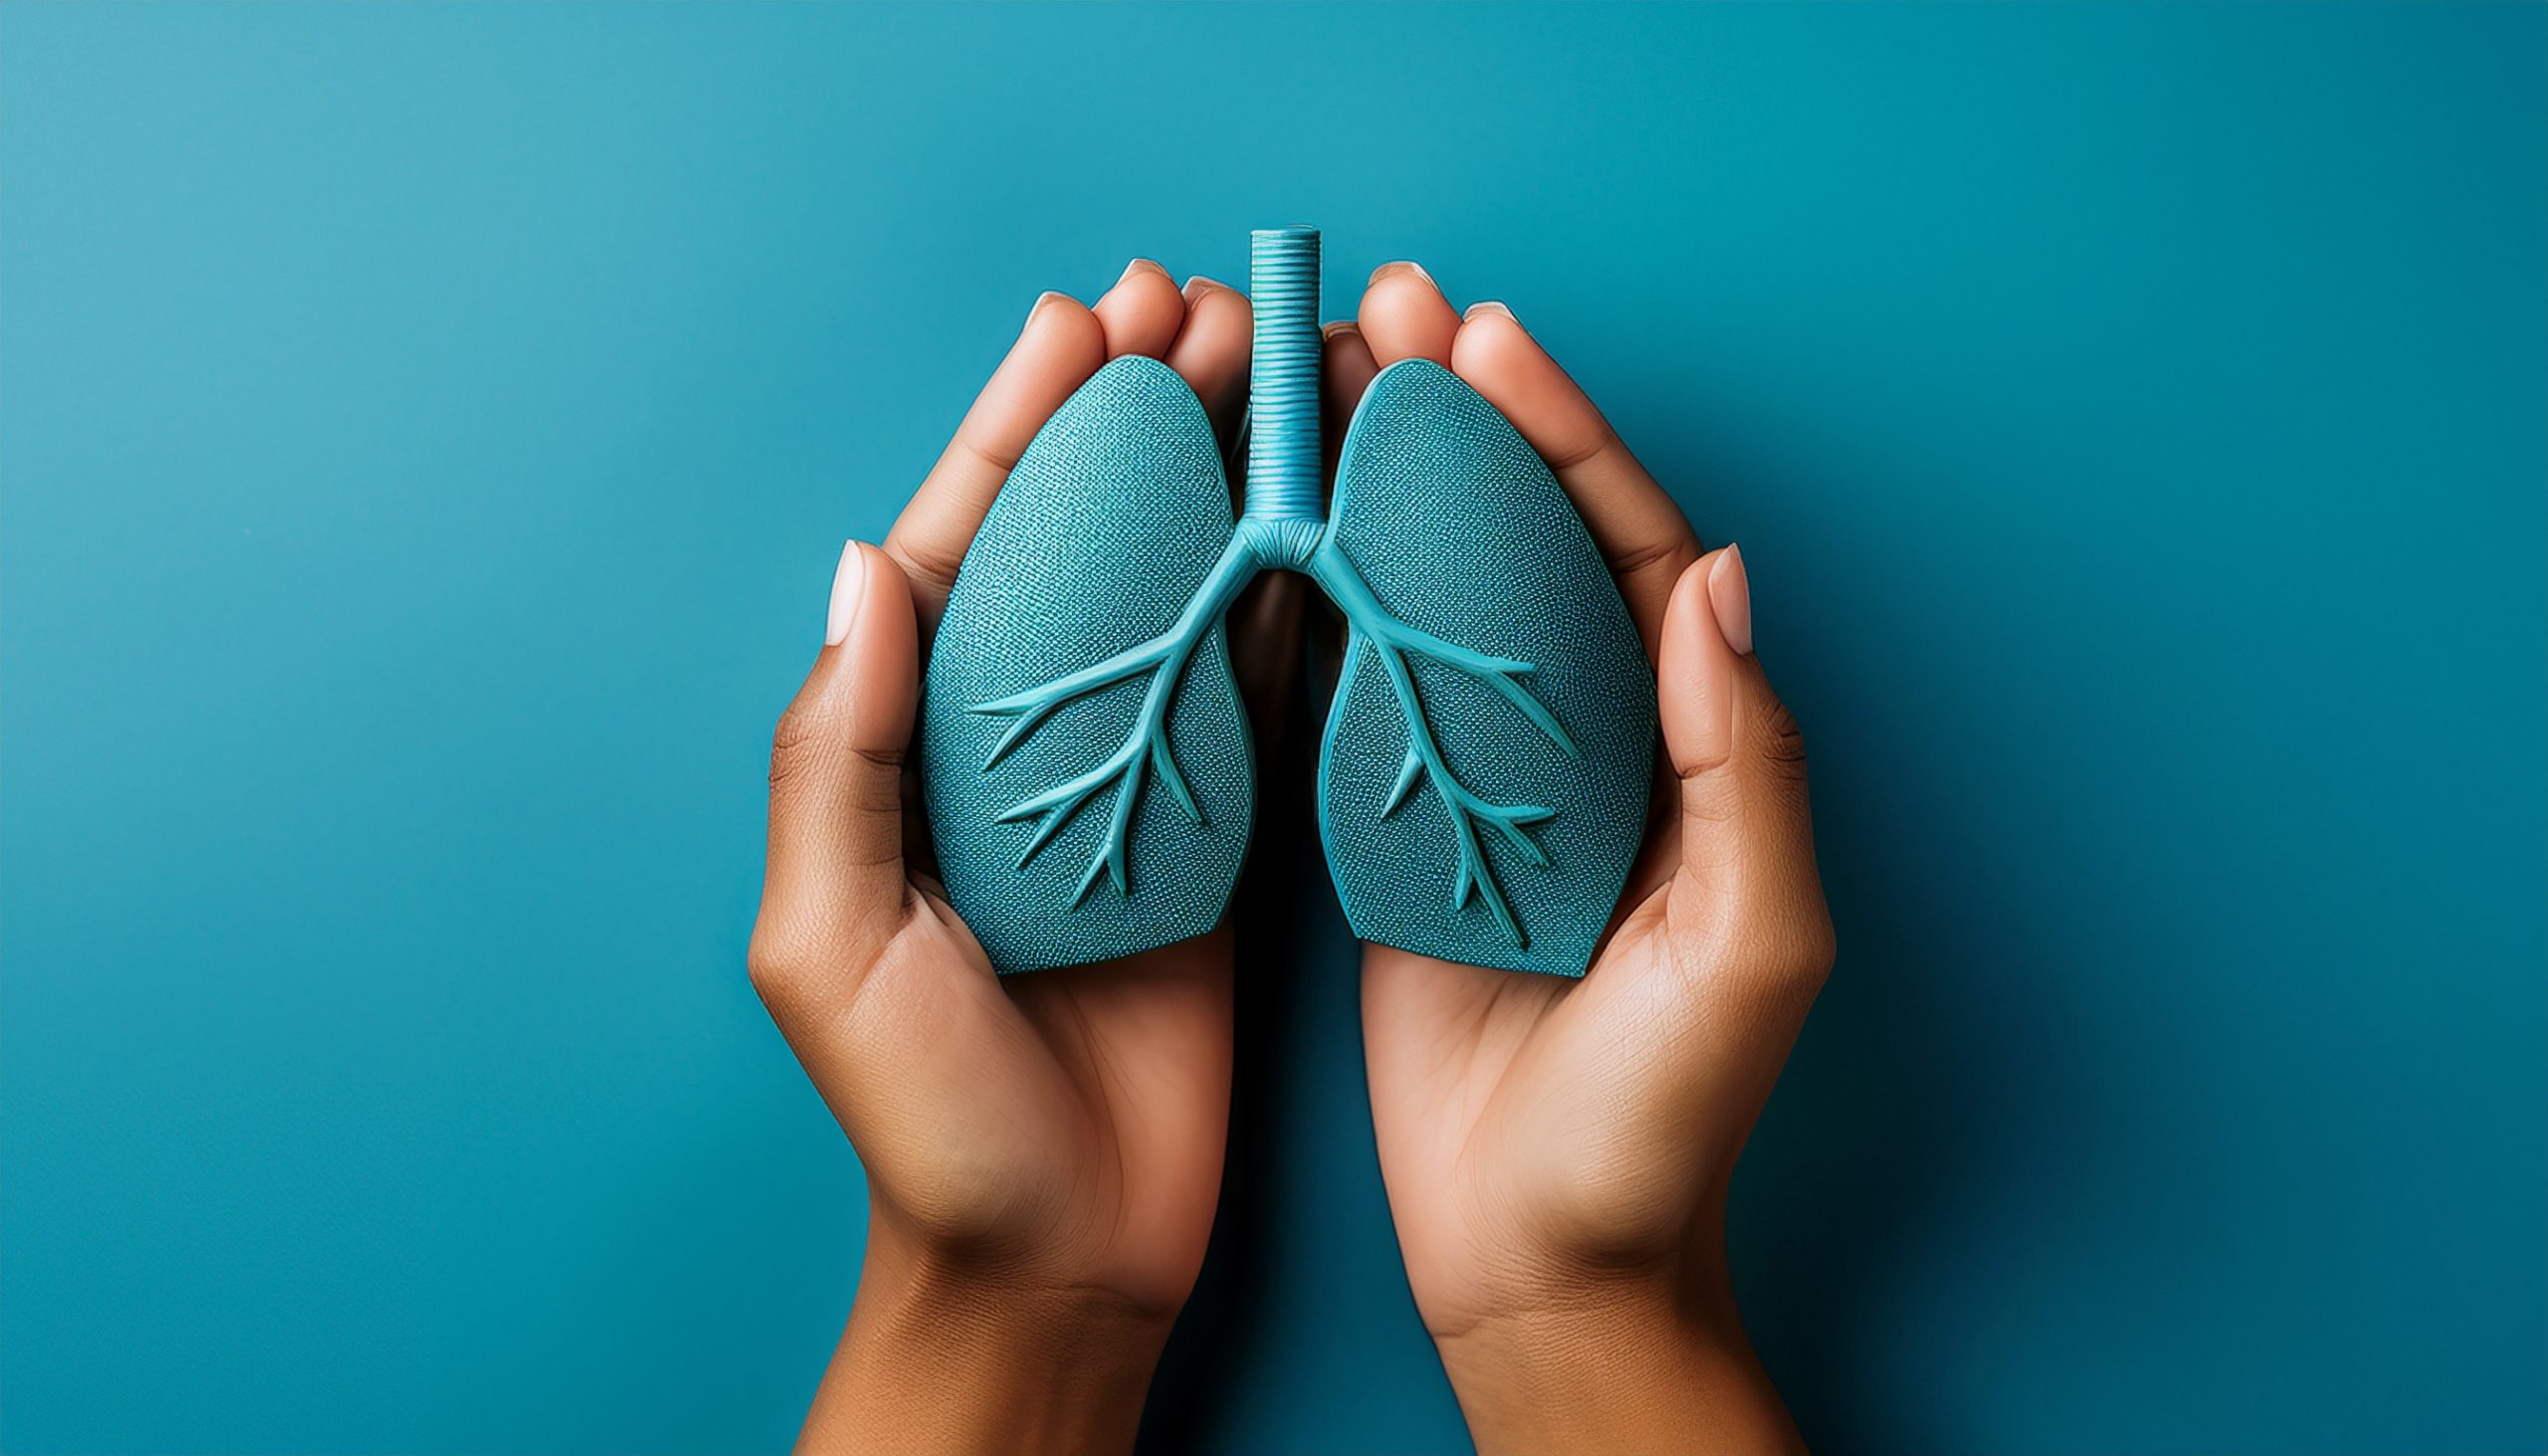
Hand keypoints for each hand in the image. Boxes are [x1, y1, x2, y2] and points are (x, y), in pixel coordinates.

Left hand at [750, 262, 1282, 1455]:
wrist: (1061, 1258)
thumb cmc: (928, 1121)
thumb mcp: (835, 946)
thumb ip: (839, 761)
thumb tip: (865, 566)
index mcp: (918, 748)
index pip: (967, 545)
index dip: (1025, 423)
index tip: (1091, 317)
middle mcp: (1025, 743)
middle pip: (1085, 539)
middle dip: (1139, 415)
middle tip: (1212, 308)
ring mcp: (1132, 785)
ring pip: (1180, 591)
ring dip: (1225, 480)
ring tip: (1279, 374)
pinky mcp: (1224, 839)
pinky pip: (1261, 692)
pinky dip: (1295, 600)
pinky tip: (1333, 521)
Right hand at [1332, 266, 1835, 1454]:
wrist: (1540, 1261)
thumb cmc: (1657, 1129)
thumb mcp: (1746, 950)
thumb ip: (1744, 766)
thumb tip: (1715, 578)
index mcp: (1682, 753)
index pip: (1631, 551)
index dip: (1563, 437)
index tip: (1483, 340)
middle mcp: (1588, 745)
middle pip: (1525, 541)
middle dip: (1466, 417)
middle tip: (1388, 310)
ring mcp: (1483, 784)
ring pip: (1436, 592)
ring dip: (1386, 478)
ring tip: (1321, 374)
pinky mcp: (1392, 837)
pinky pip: (1357, 685)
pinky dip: (1320, 592)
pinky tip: (1272, 519)